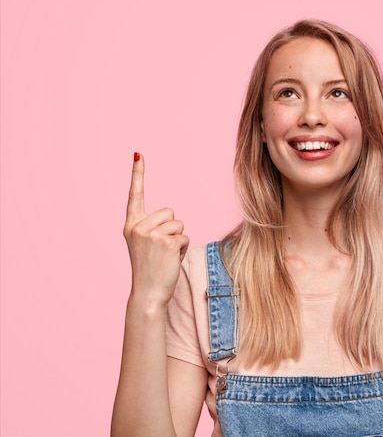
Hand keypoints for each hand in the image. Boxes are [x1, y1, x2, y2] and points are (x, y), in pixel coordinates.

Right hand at [123, 153, 188, 306]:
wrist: (147, 294)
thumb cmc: (150, 269)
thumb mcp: (145, 244)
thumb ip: (152, 227)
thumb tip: (170, 218)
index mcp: (131, 225)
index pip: (135, 194)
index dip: (137, 173)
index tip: (138, 154)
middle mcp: (138, 227)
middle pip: (169, 212)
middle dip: (171, 229)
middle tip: (160, 249)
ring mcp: (151, 234)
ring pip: (179, 224)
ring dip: (178, 240)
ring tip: (165, 256)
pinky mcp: (167, 242)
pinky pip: (185, 237)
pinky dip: (182, 250)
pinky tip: (170, 261)